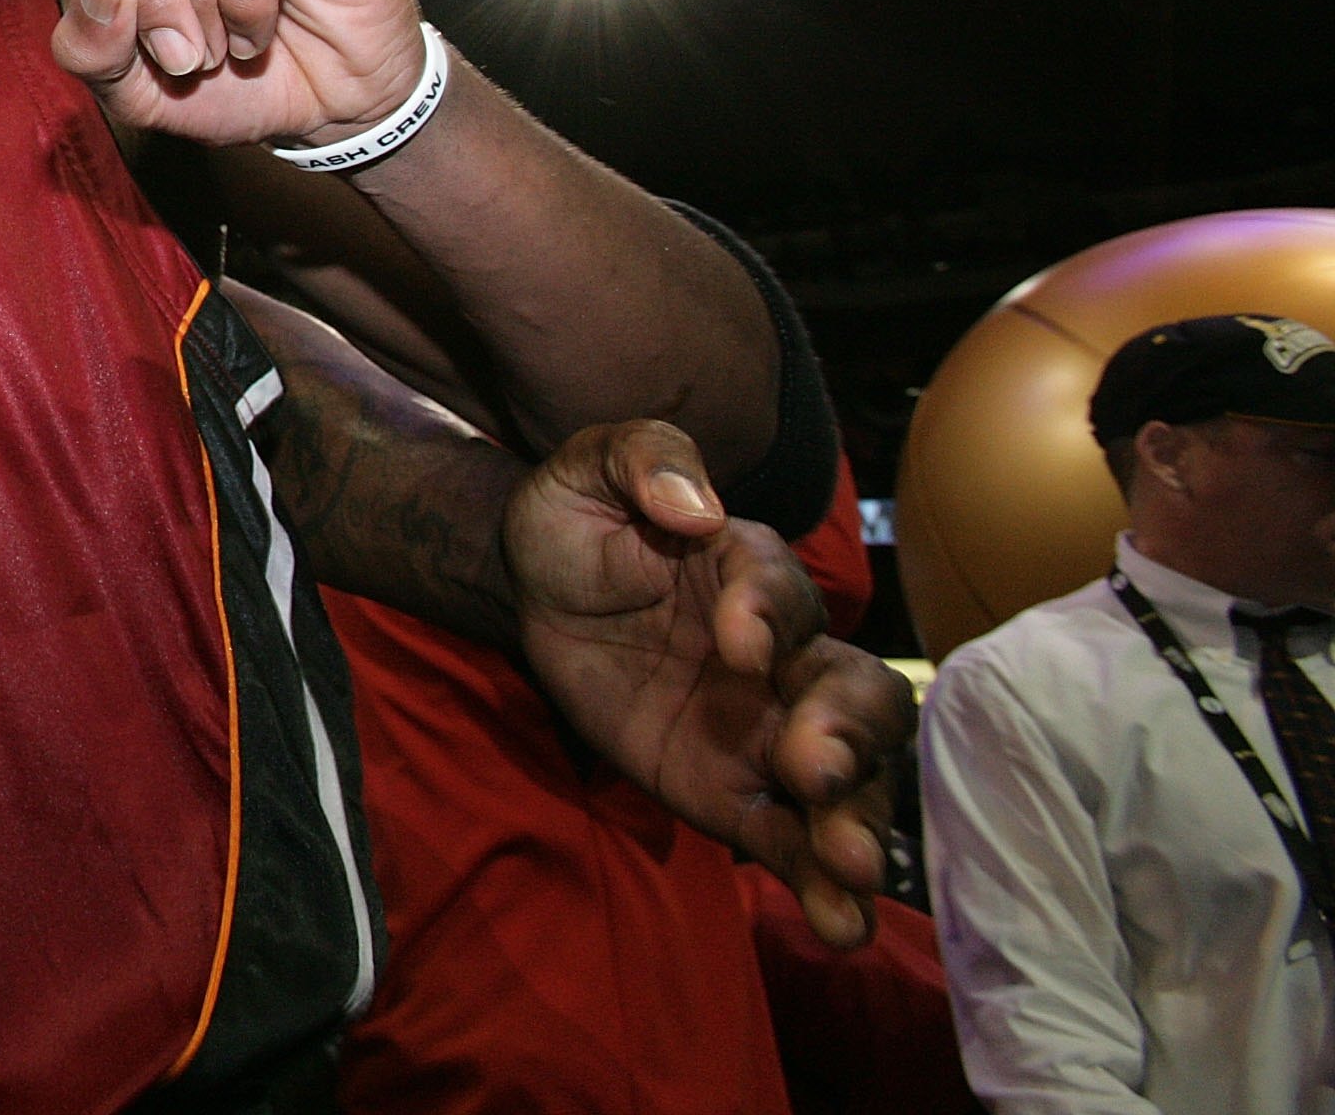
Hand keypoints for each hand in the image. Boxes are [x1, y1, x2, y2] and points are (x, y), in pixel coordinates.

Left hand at [506, 421, 916, 947]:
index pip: (782, 593)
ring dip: (855, 820)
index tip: (737, 645)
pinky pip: (791, 840)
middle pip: (856, 696)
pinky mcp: (736, 792)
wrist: (529, 595)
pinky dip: (821, 885)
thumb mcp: (584, 470)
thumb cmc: (572, 523)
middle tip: (811, 766)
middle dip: (848, 733)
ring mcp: (768, 731)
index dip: (768, 614)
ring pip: (845, 779)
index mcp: (748, 571)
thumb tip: (694, 503)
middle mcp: (783, 658)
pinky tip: (838, 926)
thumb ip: (644, 459)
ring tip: (851, 867)